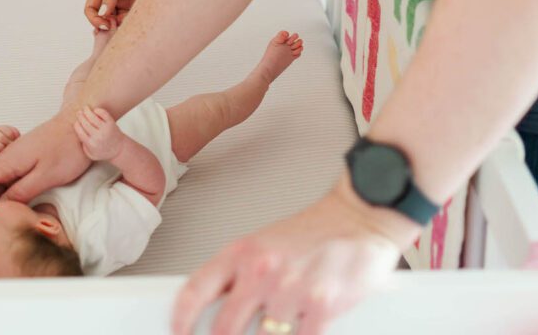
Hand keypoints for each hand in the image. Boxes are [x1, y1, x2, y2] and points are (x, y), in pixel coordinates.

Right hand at [0, 110, 89, 211]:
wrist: (81, 123)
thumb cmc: (67, 149)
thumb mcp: (45, 177)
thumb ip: (20, 193)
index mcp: (6, 162)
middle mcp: (6, 158)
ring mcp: (16, 156)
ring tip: (9, 216)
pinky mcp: (26, 156)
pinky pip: (9, 175)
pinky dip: (8, 189)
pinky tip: (21, 201)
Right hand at [74, 106, 124, 160]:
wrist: (119, 149)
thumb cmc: (104, 152)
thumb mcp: (91, 154)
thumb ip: (83, 146)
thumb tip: (78, 133)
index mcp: (91, 144)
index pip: (80, 131)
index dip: (77, 125)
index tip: (76, 122)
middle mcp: (98, 136)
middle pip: (85, 123)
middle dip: (80, 116)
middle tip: (79, 112)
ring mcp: (105, 129)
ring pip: (93, 117)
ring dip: (87, 111)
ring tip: (85, 108)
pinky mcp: (111, 123)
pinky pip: (103, 114)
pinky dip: (98, 110)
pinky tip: (95, 110)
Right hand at [84, 0, 160, 29]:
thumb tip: (103, 12)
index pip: (91, 9)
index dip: (94, 18)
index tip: (103, 24)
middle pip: (103, 18)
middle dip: (106, 25)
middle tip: (113, 29)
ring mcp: (124, 1)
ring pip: (116, 21)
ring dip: (119, 26)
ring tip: (124, 26)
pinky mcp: (137, 4)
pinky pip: (130, 18)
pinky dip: (130, 23)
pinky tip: (133, 22)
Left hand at [171, 176, 414, 334]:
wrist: (360, 215)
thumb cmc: (316, 231)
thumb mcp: (267, 245)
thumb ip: (240, 275)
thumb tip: (214, 309)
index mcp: (244, 252)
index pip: (196, 289)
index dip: (181, 319)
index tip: (177, 332)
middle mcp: (262, 270)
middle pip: (223, 329)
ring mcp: (290, 291)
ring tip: (281, 322)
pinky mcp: (321, 306)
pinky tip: (301, 328)